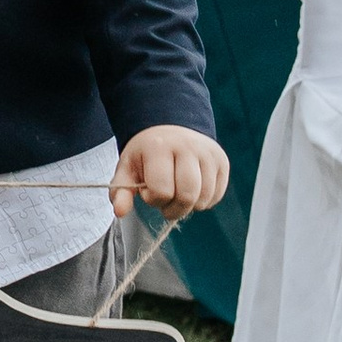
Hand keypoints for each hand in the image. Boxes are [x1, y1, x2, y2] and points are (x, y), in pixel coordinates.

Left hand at [112, 126, 227, 219]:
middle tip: (165, 201)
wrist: (170, 129)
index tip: (148, 191)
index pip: (161, 191)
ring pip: (204, 198)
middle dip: (174, 209)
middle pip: (187, 197)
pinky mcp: (222, 160)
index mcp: (159, 147)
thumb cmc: (147, 154)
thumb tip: (120, 212)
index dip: (153, 199)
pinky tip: (192, 190)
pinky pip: (217, 195)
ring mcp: (208, 153)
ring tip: (178, 194)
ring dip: (189, 206)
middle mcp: (187, 146)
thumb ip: (120, 192)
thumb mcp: (127, 169)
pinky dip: (204, 201)